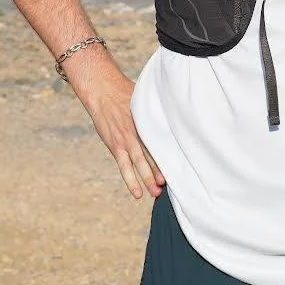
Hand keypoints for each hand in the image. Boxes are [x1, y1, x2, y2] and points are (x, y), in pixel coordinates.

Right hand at [84, 71, 165, 199]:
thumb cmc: (125, 92)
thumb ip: (156, 109)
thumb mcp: (144, 98)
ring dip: (148, 178)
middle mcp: (139, 131)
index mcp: (148, 120)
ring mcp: (126, 140)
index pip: (163, 139)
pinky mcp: (115, 146)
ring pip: (139, 163)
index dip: (171, 153)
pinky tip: (137, 193)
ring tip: (157, 193)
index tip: (182, 164)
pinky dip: (131, 180)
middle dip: (162, 169)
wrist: (103, 90)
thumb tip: (173, 110)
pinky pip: (124, 166)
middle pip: (153, 153)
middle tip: (172, 183)